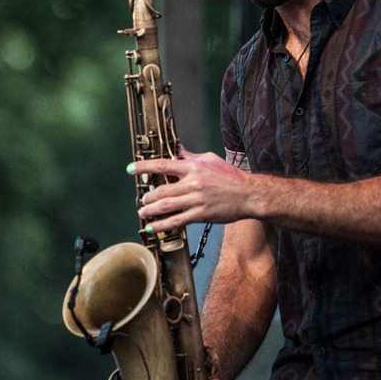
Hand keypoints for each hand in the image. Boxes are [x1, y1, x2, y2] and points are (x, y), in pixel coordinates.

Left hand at [130, 148, 253, 232]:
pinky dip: (161, 225)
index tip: (131, 169)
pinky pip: (176, 221)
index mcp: (193, 167)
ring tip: (143, 212)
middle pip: (161, 190)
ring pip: (165, 206)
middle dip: (147, 196)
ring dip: (150, 210)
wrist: (249, 194)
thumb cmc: (232, 177)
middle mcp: (192, 183)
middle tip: (142, 200)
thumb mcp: (211, 160)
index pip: (163, 165)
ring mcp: (195, 200)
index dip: (144, 167)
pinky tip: (152, 227)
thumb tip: (177, 152)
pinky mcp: (200, 214)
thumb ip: (191, 156)